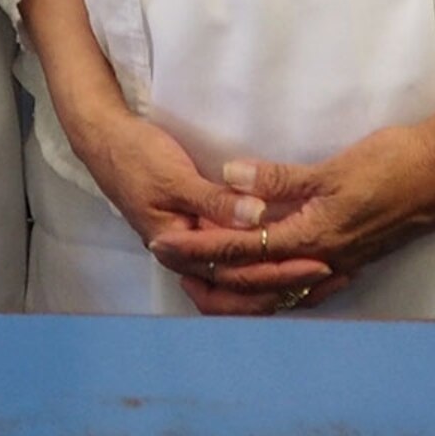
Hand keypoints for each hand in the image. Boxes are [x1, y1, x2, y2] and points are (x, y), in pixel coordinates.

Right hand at [62, 100, 342, 315]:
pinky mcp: (202, 235)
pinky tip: (294, 261)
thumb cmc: (137, 158)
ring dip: (278, 284)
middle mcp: (190, 259)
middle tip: (328, 274)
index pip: (235, 279)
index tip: (316, 264)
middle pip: (241, 293)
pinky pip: (238, 263)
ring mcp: (196, 249)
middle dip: (285, 287)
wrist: (106, 142)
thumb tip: (257, 218)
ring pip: (241, 284)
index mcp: (181, 249)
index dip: (278, 275)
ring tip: (322, 277)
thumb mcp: (177, 177)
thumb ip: (217, 201)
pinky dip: (266, 268)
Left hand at [160, 102, 434, 304]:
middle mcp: (322, 260)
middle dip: (204, 269)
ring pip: (274, 286)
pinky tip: (261, 285)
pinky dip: (271, 286)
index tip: (163, 244)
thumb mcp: (334, 167)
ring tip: (197, 275)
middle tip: (164, 259)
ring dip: (233, 283)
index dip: (199, 248)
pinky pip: (300, 284)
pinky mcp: (351, 258)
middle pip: (250, 278)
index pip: (241, 249)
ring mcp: (338, 264)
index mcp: (313, 238)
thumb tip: (229, 179)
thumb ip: (281, 180)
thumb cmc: (395, 164)